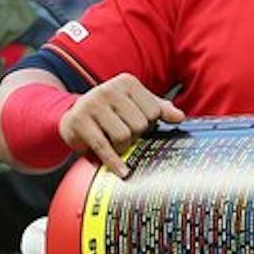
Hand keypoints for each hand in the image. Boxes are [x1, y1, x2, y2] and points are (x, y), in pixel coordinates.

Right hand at [60, 73, 185, 175]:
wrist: (73, 114)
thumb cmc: (109, 112)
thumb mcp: (134, 105)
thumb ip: (158, 109)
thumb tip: (180, 117)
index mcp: (127, 83)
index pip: (153, 111)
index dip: (150, 125)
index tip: (140, 128)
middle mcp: (109, 89)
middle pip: (140, 125)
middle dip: (135, 137)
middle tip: (126, 137)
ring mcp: (92, 104)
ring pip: (123, 136)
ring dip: (122, 147)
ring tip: (116, 145)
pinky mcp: (79, 121)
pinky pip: (103, 147)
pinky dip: (114, 162)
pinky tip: (122, 171)